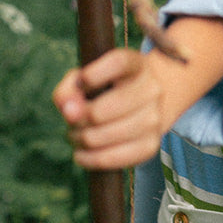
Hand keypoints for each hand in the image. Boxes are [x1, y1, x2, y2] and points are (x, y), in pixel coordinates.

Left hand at [53, 49, 164, 168]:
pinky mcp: (151, 146)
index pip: (118, 63)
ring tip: (77, 135)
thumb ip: (69, 89)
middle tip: (71, 119)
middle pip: (100, 111)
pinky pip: (110, 159)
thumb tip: (68, 110)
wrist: (143, 106)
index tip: (82, 80)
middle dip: (77, 119)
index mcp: (135, 64)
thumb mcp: (85, 80)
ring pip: (101, 136)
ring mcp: (154, 118)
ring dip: (80, 139)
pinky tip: (82, 152)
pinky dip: (88, 159)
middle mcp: (151, 88)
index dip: (94, 74)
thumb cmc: (105, 91)